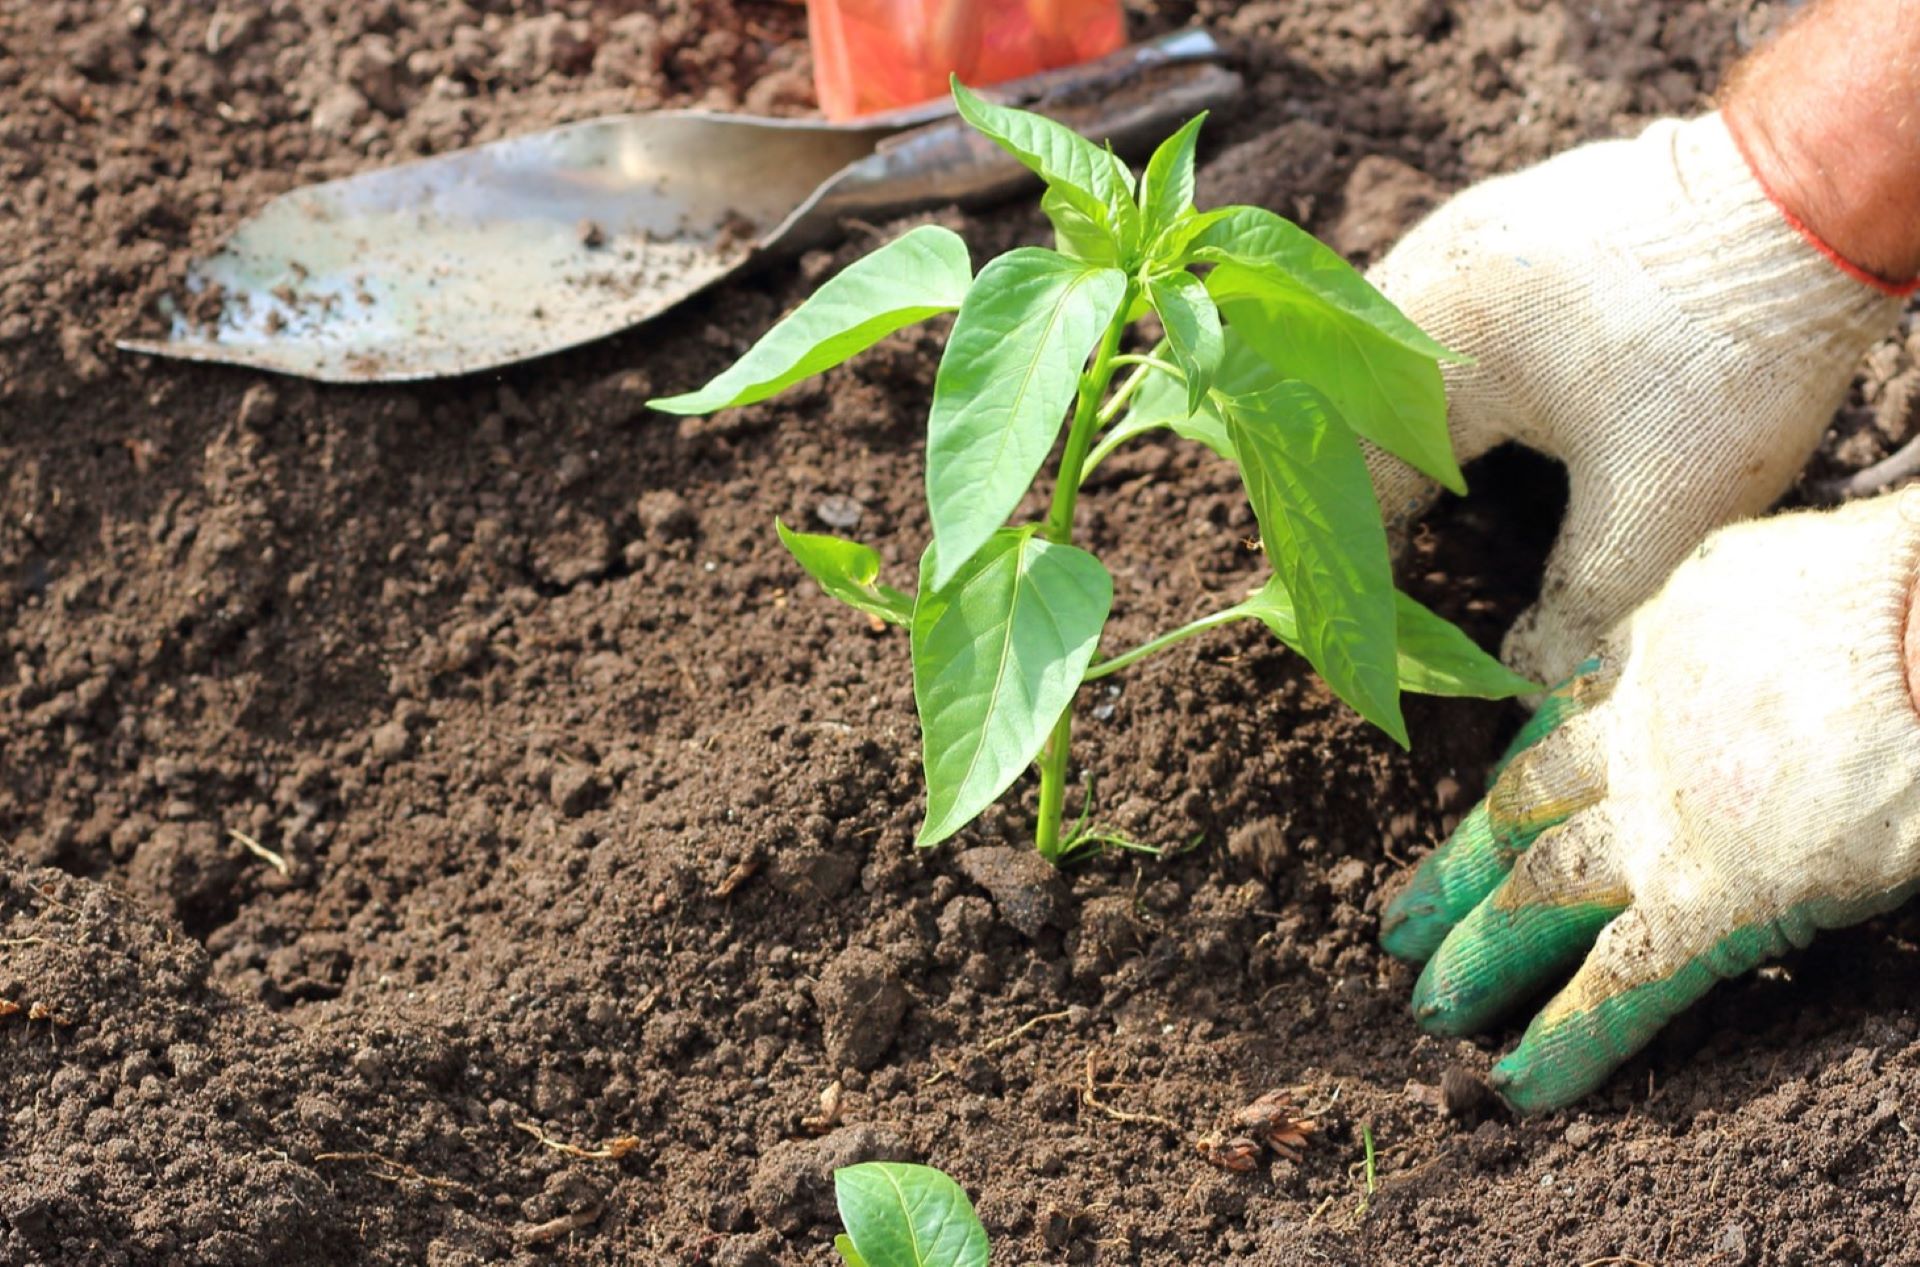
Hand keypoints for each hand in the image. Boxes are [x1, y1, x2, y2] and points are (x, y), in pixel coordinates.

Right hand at [1364, 112, 1900, 685]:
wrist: (1814, 199)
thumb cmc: (1730, 357)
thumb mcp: (1658, 510)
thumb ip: (1578, 602)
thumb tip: (1529, 672)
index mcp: (1436, 354)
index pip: (1360, 474)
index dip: (1360, 549)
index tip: (1366, 605)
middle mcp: (1424, 280)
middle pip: (1345, 401)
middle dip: (1356, 480)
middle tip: (1374, 550)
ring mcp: (1464, 235)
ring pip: (1377, 343)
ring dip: (1382, 417)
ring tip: (1404, 486)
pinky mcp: (1508, 213)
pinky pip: (1425, 298)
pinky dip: (1422, 363)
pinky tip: (1458, 400)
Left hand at [1378, 491, 1919, 1111]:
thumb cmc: (1904, 588)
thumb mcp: (1805, 573)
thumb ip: (1768, 614)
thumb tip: (1794, 622)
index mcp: (1670, 644)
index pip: (1576, 714)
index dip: (1529, 765)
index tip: (1497, 798)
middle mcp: (1644, 730)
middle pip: (1527, 804)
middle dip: (1463, 868)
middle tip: (1401, 921)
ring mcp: (1665, 818)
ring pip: (1542, 891)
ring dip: (1481, 954)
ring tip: (1428, 1010)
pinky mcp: (1711, 899)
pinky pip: (1624, 979)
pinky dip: (1570, 1037)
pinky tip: (1521, 1085)